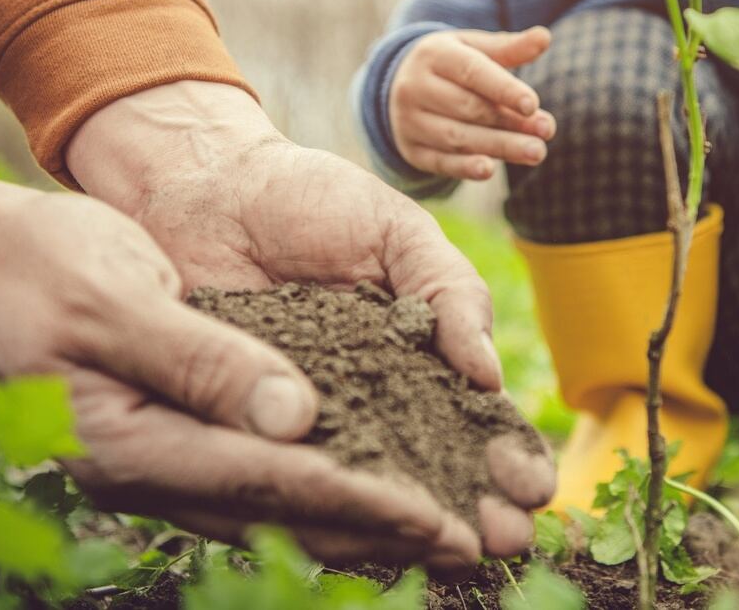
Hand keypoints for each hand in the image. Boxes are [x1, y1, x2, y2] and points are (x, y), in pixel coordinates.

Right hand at [0, 118, 483, 572]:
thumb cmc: (48, 265)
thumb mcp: (117, 298)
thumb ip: (201, 360)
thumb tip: (296, 420)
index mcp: (128, 445)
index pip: (265, 480)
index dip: (357, 499)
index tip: (437, 516)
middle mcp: (152, 471)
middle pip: (286, 511)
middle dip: (383, 531)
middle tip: (472, 547)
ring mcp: (166, 463)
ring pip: (282, 506)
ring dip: (368, 521)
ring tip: (447, 535)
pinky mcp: (183, 441)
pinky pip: (268, 479)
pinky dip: (331, 488)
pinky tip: (383, 492)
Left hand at [66, 81, 555, 556]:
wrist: (205, 185)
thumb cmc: (309, 198)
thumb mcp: (397, 231)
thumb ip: (450, 292)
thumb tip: (488, 377)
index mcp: (418, 353)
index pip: (473, 417)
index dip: (505, 453)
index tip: (533, 485)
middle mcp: (368, 398)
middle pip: (431, 468)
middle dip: (472, 506)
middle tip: (504, 539)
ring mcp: (308, 418)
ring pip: (366, 484)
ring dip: (410, 521)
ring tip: (450, 552)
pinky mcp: (246, 427)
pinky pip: (286, 472)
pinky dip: (319, 503)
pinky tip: (354, 528)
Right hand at [389, 28, 556, 179]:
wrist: (399, 87)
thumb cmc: (450, 65)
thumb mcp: (473, 49)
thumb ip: (509, 48)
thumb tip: (545, 37)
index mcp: (434, 55)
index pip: (472, 72)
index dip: (504, 89)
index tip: (533, 104)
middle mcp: (416, 88)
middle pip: (468, 108)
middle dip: (510, 122)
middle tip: (547, 131)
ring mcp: (410, 121)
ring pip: (457, 137)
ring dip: (499, 147)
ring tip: (536, 152)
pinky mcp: (412, 150)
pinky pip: (440, 162)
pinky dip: (464, 168)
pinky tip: (489, 170)